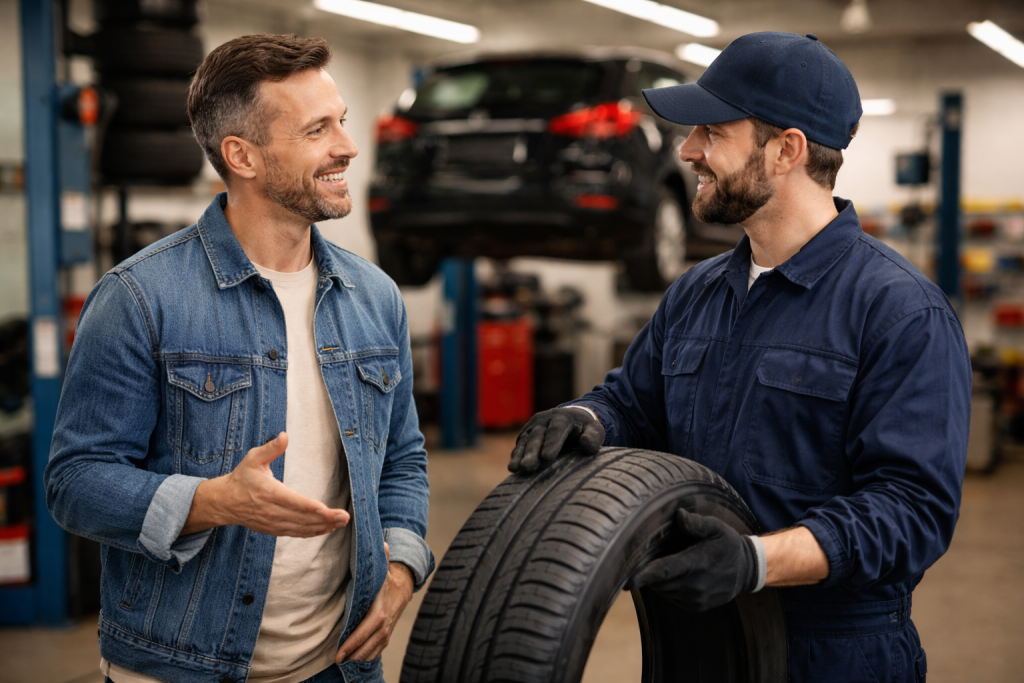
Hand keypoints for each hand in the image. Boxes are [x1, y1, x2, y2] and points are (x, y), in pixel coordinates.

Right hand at [181, 432, 349, 536]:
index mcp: (269, 492)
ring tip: (341, 523)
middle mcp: (272, 511)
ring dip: (322, 527)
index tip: (325, 509)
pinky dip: (312, 533)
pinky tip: (326, 529)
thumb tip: (284, 436)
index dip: (309, 507)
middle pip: (301, 517)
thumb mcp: (253, 458)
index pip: (292, 501)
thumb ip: (271, 448)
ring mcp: (273, 522)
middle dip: (325, 518)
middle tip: (344, 517)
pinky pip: (296, 533)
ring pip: (301, 528)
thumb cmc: (242, 478)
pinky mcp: (273, 529)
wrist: (225, 502)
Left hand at [337, 542, 413, 662]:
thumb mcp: (382, 569)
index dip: (353, 641)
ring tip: (344, 661)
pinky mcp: (387, 636)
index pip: (367, 629)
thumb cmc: (386, 579)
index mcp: (380, 610)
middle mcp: (385, 623)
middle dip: (352, 653)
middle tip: (337, 659)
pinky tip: (356, 658)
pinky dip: (367, 657)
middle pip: (368, 644)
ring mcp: (387, 631)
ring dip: (358, 657)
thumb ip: (380, 558)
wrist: (403, 587)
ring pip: (372, 650)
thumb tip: (382, 543)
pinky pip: (377, 651)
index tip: (340, 650)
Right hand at [508, 407, 604, 473]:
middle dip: (532, 452)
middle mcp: (544, 420)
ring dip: (520, 455)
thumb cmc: (583, 429)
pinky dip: (516, 456)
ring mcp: (532, 427)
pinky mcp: (525, 435)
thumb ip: (593, 437)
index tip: (547, 457)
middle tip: (528, 467)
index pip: (556, 429)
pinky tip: (513, 467)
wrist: (569, 419)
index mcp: (562, 417)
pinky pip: (519, 446)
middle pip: (537, 436)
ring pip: (525, 441)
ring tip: (516, 469)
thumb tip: (585, 445)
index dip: (551, 443)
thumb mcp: (594, 430)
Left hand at [625, 509, 757, 611]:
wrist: (746, 570)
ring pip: (664, 590)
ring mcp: (696, 598)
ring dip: (660, 580)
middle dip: (650, 572)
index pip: (665, 571)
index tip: (627, 581)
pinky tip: (678, 575)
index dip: (645, 576)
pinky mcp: (696, 606)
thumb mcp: (716, 528)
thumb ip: (696, 524)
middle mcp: (696, 585)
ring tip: (668, 564)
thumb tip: (679, 515)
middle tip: (648, 557)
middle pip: (660, 582)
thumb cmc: (727, 544)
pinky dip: (669, 588)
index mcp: (697, 563)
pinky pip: (673, 597)